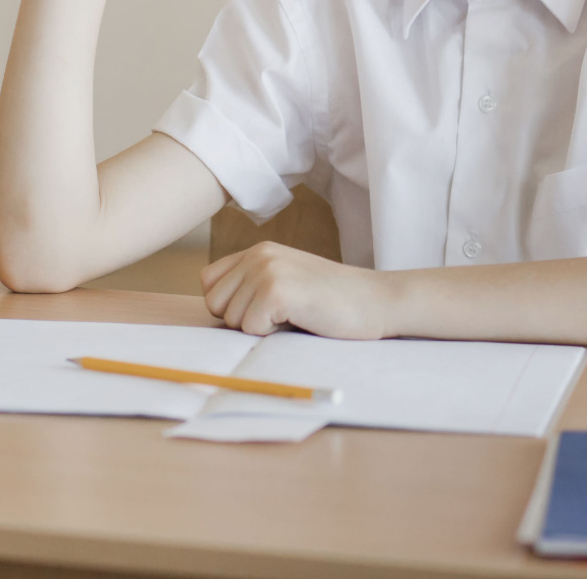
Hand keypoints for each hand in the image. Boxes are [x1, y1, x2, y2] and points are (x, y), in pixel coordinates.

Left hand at [200, 242, 393, 338]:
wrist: (377, 301)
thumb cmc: (333, 302)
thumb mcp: (287, 282)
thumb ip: (253, 287)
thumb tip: (215, 311)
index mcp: (259, 251)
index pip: (209, 282)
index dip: (232, 305)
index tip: (265, 309)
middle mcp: (259, 254)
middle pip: (214, 304)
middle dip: (242, 319)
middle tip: (284, 314)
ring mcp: (267, 270)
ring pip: (231, 319)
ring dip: (260, 327)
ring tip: (296, 314)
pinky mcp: (276, 290)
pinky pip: (250, 328)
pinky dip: (272, 334)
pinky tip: (301, 318)